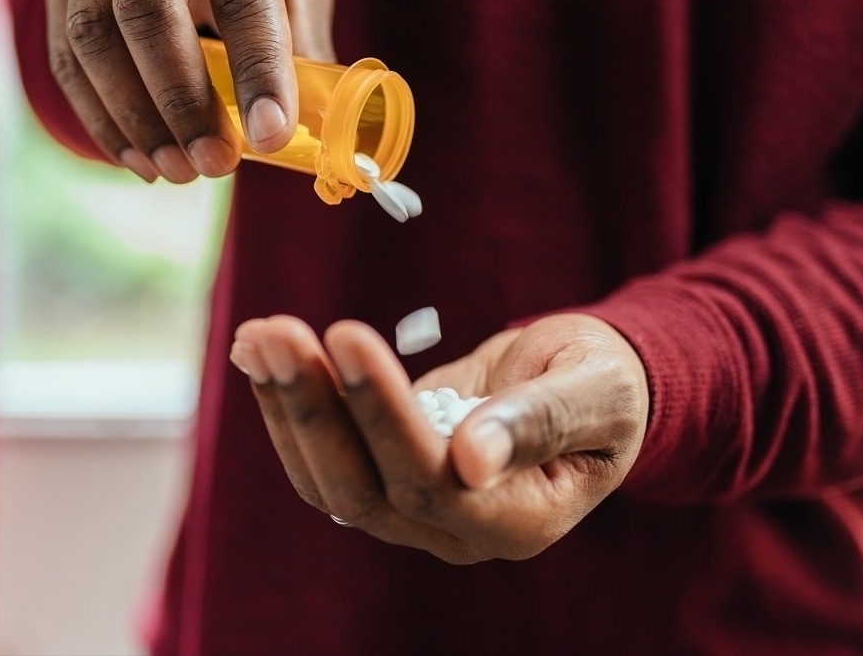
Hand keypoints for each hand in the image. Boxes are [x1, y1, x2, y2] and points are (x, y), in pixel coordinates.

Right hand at [45, 0, 334, 182]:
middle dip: (181, 99)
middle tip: (215, 163)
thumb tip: (309, 125)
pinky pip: (67, 59)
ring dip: (136, 119)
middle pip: (147, 7)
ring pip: (94, 36)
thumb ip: (301, 37)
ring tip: (179, 171)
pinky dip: (103, 121)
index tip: (270, 135)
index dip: (257, 66)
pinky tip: (142, 159)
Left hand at [230, 313, 648, 562]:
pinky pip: (324, 455)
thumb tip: (471, 458)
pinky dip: (287, 404)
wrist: (583, 385)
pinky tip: (259, 348)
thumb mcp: (595, 388)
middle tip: (276, 332)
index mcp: (519, 519)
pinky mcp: (384, 475)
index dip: (382, 412)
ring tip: (259, 333)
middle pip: (362, 489)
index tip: (347, 333)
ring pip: (329, 478)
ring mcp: (414, 510)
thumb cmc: (603, 382)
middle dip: (314, 408)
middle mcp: (456, 531)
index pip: (431, 481)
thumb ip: (542, 421)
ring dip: (287, 404)